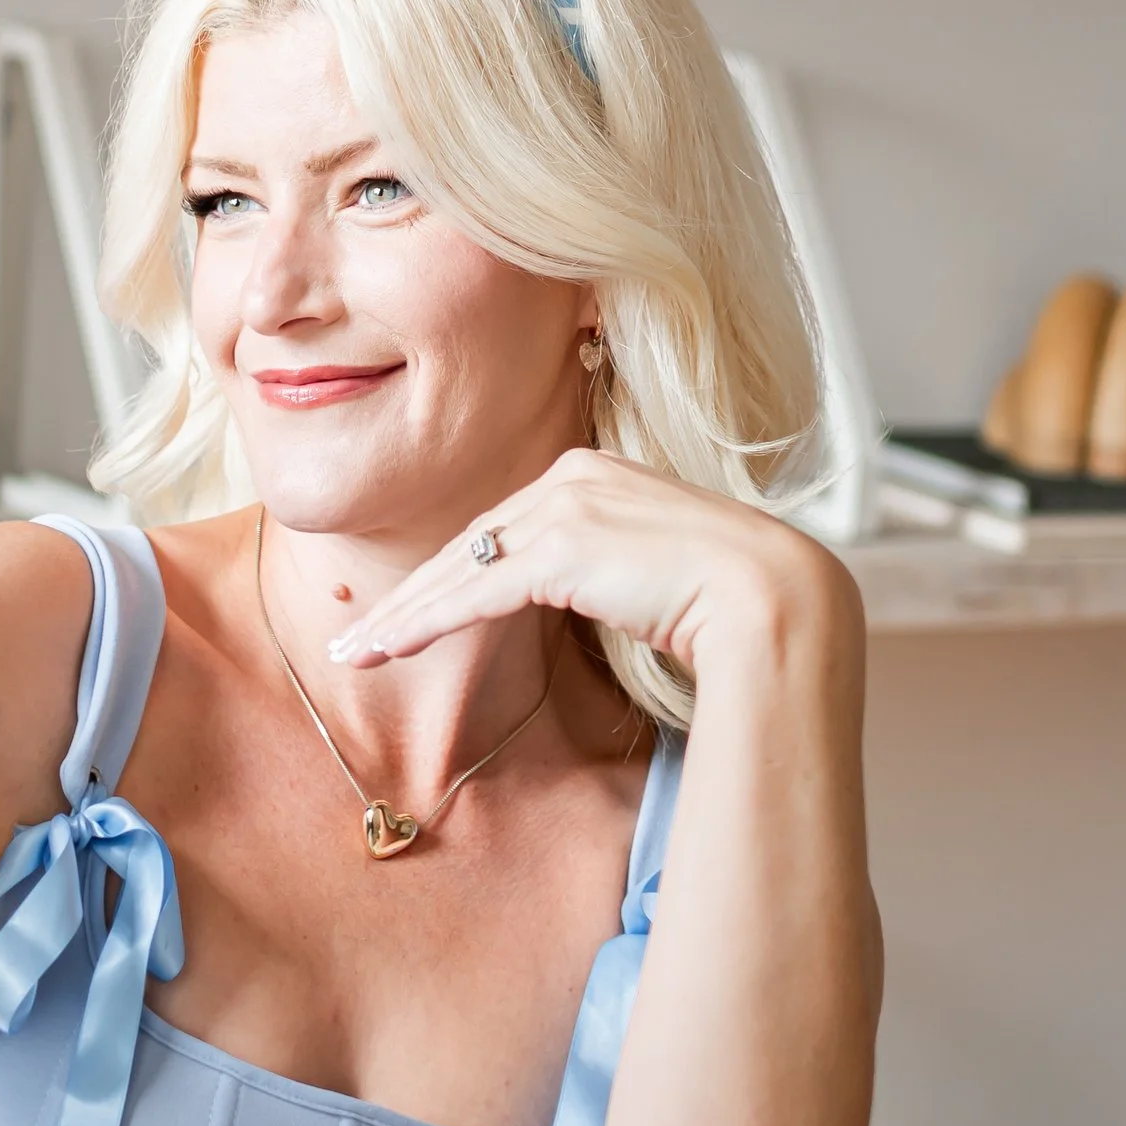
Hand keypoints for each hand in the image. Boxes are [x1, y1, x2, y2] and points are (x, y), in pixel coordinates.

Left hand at [327, 447, 849, 684]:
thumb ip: (606, 570)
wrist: (771, 597)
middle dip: (410, 595)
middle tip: (357, 637)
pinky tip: (387, 648)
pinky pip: (474, 592)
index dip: (451, 573)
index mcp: (594, 473)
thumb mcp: (652, 568)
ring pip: (460, 568)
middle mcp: (573, 477)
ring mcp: (565, 506)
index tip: (411, 607)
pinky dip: (425, 623)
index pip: (504, 530)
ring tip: (354, 653)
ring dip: (402, 616)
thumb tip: (584, 601)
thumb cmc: (727, 596)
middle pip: (470, 544)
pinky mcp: (560, 548)